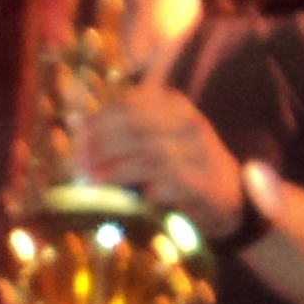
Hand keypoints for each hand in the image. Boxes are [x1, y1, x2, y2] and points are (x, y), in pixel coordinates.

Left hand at [77, 87, 249, 243]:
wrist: (228, 199)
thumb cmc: (178, 170)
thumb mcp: (148, 143)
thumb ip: (115, 132)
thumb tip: (75, 121)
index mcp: (175, 106)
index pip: (131, 104)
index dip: (99, 122)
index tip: (76, 141)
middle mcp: (190, 123)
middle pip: (137, 127)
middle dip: (102, 146)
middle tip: (78, 166)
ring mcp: (201, 152)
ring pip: (151, 154)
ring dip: (115, 169)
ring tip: (92, 182)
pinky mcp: (206, 184)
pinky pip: (171, 182)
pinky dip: (145, 191)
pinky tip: (127, 199)